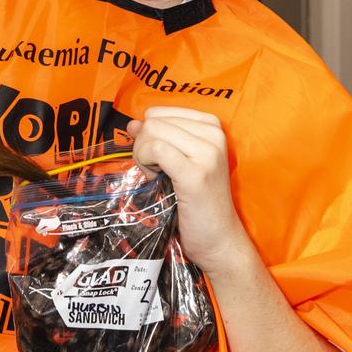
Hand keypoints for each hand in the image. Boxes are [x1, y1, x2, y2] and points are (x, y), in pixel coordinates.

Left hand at [127, 106, 251, 276]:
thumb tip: (132, 123)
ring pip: (153, 132)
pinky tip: (155, 179)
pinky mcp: (195, 174)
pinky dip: (146, 163)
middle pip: (154, 121)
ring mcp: (207, 154)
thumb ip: (159, 138)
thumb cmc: (198, 202)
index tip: (158, 158)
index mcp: (212, 127)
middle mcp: (214, 135)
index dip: (148, 134)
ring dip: (143, 155)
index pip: (159, 112)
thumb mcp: (179, 160)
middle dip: (143, 145)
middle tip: (155, 170)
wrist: (219, 239)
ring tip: (157, 176)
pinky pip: (156, 149)